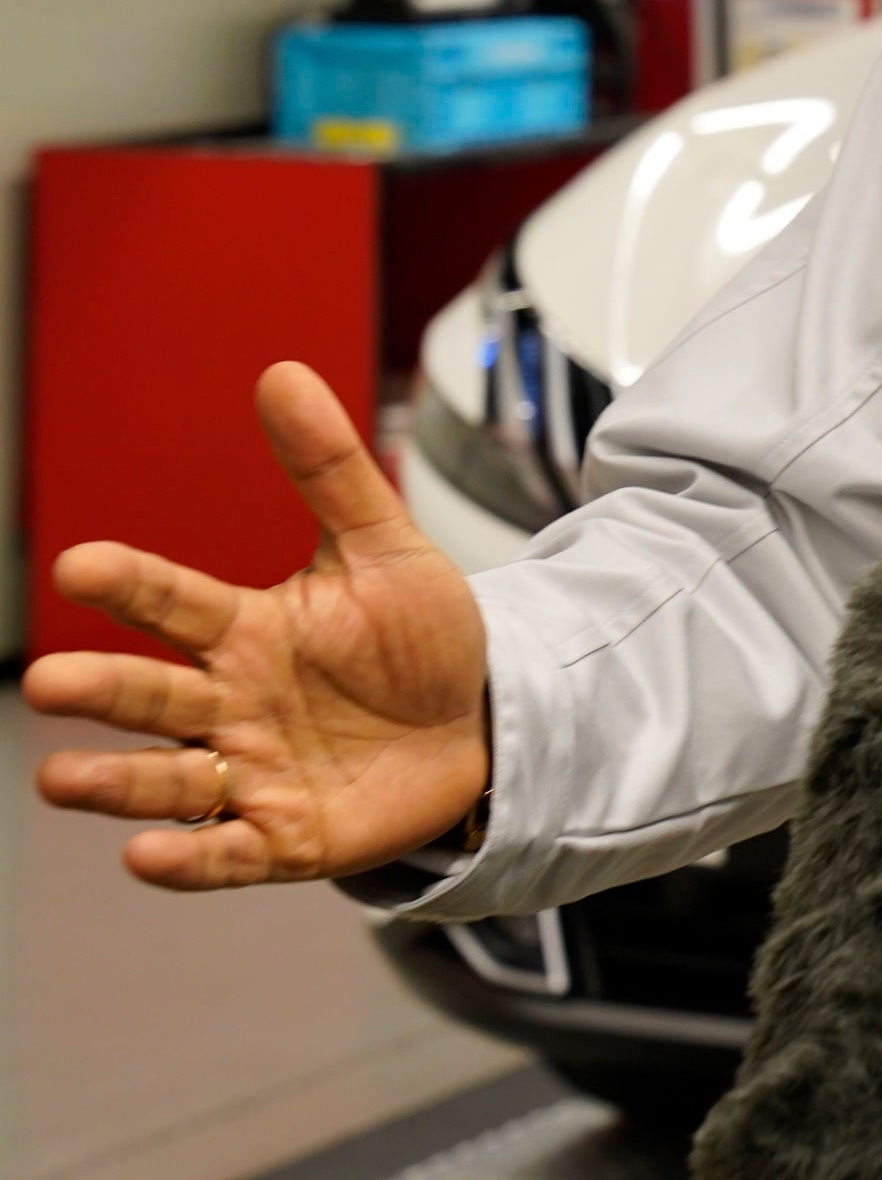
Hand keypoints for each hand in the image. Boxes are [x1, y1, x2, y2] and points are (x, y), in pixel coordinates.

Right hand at [26, 361, 491, 889]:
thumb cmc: (420, 637)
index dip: (133, 587)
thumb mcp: (385, 548)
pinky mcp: (286, 838)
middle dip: (101, 689)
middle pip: (154, 696)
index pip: (179, 603)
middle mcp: (233, 703)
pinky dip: (188, 858)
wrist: (482, 722)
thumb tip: (281, 373)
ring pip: (169, 780)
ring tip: (59, 777)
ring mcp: (253, 774)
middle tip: (48, 682)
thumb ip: (332, 469)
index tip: (81, 565)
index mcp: (248, 631)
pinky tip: (146, 856)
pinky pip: (227, 854)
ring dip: (116, 783)